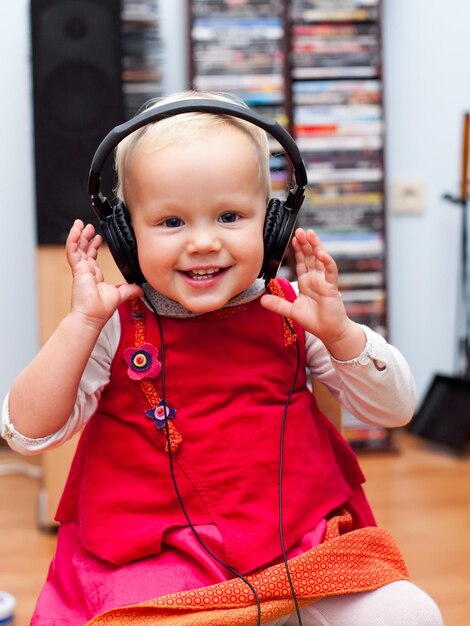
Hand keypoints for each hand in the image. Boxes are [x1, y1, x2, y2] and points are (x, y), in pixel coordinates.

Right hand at [66, 220, 142, 330]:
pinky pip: (72, 251)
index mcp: (94, 276)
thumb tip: (141, 289)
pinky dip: (73, 240)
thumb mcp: (120, 295)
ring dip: (78, 235)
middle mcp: (86, 272)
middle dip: (86, 237)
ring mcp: (80, 270)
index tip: (98, 237)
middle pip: (83, 250)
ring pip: (77, 248)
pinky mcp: (77, 269)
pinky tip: (76, 230)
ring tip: (80, 224)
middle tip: (88, 227)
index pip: (92, 257)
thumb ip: (130, 290)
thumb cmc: (100, 310)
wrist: (91, 316)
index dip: (94, 246)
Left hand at [260, 228, 364, 358]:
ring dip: (316, 246)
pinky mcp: (332, 287)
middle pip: (311, 256)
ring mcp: (324, 281)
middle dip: (305, 243)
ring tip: (310, 234)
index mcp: (307, 282)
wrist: (330, 332)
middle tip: (300, 230)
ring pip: (320, 260)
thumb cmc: (315, 321)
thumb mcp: (291, 311)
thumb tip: (261, 300)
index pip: (302, 262)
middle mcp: (316, 278)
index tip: (293, 238)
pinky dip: (327, 262)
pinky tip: (321, 253)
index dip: (298, 249)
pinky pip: (330, 272)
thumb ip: (278, 305)